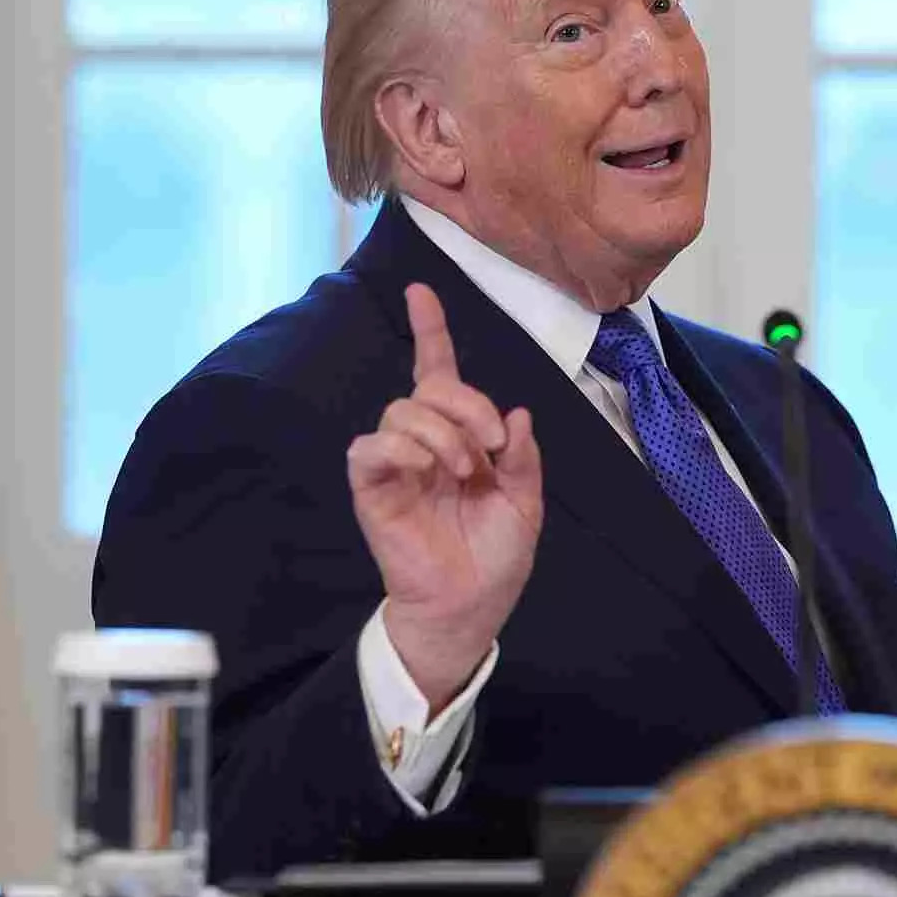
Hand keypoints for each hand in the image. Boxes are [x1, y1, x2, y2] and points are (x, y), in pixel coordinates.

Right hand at [347, 283, 543, 713]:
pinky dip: (402, 446)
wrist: (471, 605)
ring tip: (465, 470)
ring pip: (402, 410)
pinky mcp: (372, 487)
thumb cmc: (495, 557)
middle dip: (466, 404)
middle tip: (492, 444)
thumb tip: (517, 415)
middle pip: (429, 388)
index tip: (421, 291)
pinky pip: (371, 446)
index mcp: (460, 437)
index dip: (431, 331)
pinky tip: (428, 467)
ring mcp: (396, 463)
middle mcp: (423, 442)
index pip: (439, 372)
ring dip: (442, 432)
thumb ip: (522, 457)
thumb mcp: (525, 502)